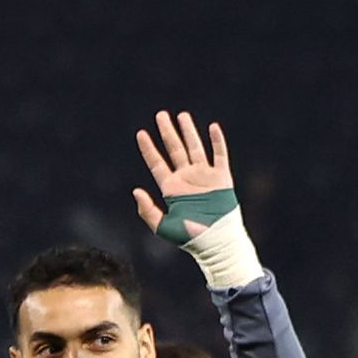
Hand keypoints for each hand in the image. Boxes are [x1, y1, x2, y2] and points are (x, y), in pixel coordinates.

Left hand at [127, 109, 237, 242]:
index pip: (157, 163)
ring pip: (195, 148)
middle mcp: (187, 179)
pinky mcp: (222, 178)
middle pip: (175, 149)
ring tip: (182, 115)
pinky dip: (217, 141)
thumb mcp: (163, 227)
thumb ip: (147, 210)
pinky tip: (212, 128)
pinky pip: (220, 155)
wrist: (216, 242)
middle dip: (167, 132)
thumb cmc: (190, 237)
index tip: (140, 133)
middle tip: (160, 115)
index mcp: (172, 189)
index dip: (148, 148)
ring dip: (189, 131)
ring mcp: (204, 176)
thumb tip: (135, 191)